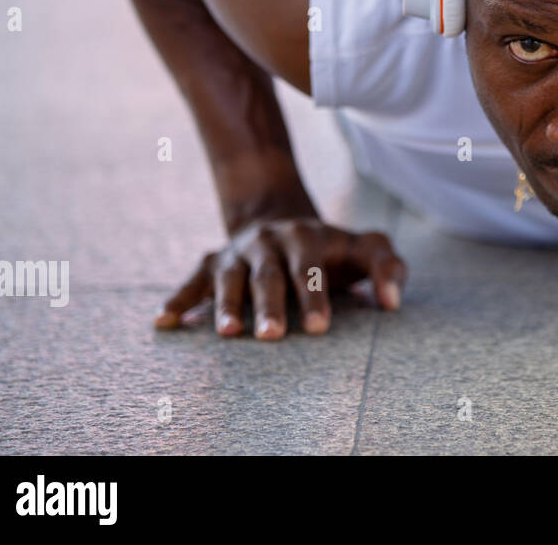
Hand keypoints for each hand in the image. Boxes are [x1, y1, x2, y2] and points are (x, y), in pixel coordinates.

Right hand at [154, 219, 406, 339]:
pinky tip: (165, 321)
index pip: (310, 267)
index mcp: (306, 237)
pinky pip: (192, 281)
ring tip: (229, 335)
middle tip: (273, 336)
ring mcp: (237, 253)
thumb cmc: (333, 250)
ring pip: (229, 278)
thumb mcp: (366, 248)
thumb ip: (389, 267)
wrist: (283, 221)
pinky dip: (179, 299)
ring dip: (226, 305)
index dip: (315, 296)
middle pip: (268, 275)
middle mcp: (268, 242)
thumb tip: (393, 302)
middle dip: (270, 305)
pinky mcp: (212, 263)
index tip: (319, 328)